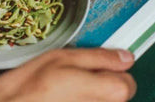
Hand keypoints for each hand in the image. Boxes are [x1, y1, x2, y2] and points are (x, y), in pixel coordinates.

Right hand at [0, 48, 135, 101]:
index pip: (127, 83)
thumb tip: (123, 57)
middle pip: (113, 98)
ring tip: (60, 97)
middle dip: (96, 89)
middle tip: (69, 84)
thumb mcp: (60, 59)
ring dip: (84, 99)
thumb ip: (98, 57)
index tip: (91, 71)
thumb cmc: (26, 91)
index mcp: (109, 91)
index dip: (108, 73)